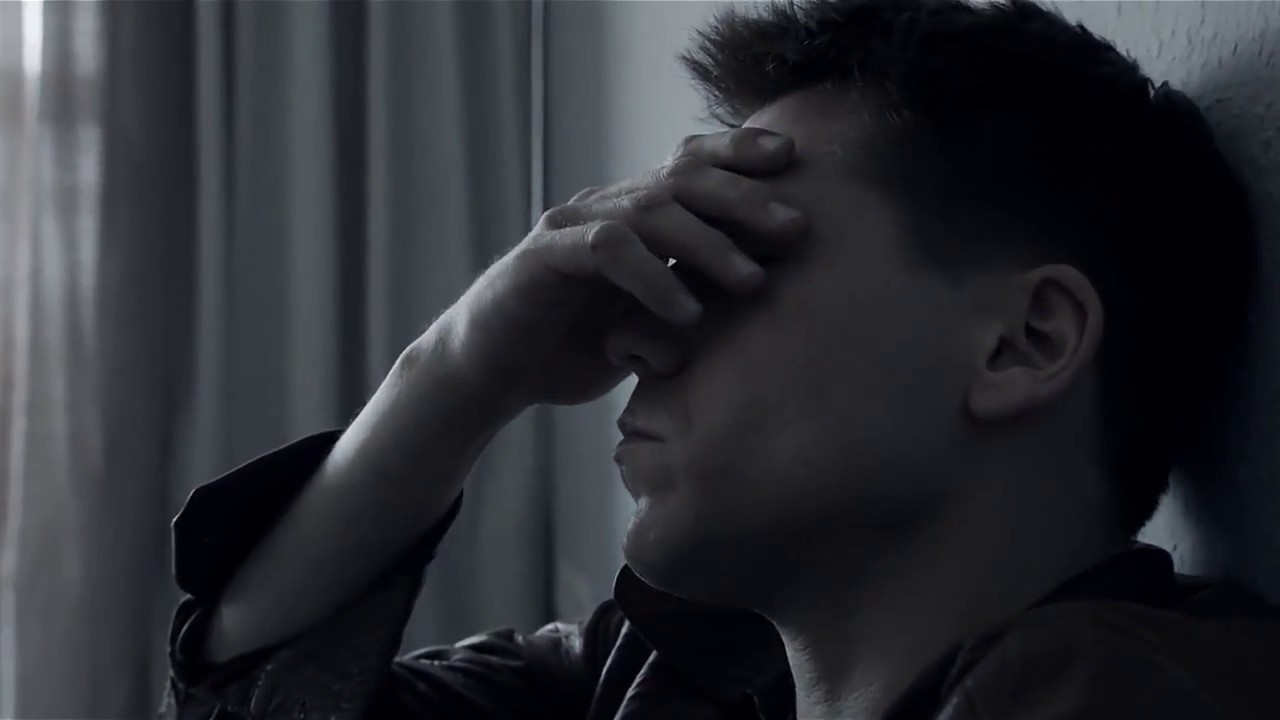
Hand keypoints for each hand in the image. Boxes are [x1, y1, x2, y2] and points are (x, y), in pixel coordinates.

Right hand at [432, 127, 807, 408]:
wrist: (488, 372)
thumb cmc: (571, 348)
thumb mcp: (645, 323)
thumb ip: (688, 299)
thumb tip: (755, 292)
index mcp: (631, 216)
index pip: (688, 165)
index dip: (737, 153)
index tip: (792, 160)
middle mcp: (604, 209)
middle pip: (680, 178)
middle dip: (743, 198)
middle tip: (793, 229)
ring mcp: (572, 227)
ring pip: (650, 210)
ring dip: (708, 243)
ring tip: (751, 281)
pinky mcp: (544, 257)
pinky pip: (609, 251)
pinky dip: (654, 279)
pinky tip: (686, 313)